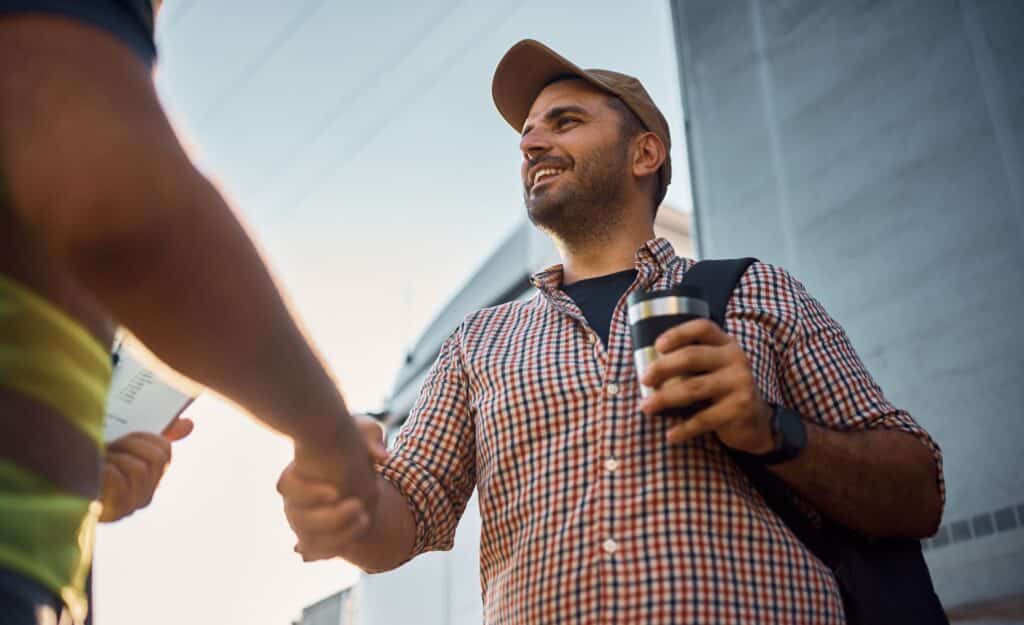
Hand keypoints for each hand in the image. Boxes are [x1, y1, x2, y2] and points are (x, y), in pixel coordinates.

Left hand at [99, 417, 193, 521]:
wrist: (54, 482)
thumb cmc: (89, 459)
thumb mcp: (124, 441)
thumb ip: (158, 433)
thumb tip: (189, 424)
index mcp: (150, 476)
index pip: (164, 451)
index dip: (142, 438)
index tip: (121, 438)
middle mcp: (145, 495)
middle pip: (155, 459)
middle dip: (127, 446)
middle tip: (106, 448)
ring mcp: (131, 506)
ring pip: (139, 469)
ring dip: (114, 459)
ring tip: (96, 462)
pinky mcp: (113, 513)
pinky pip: (119, 480)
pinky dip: (104, 472)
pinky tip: (93, 474)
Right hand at [279, 414, 388, 561]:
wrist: (355, 470)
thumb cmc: (352, 444)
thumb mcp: (362, 431)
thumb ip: (370, 435)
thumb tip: (381, 456)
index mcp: (297, 471)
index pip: (287, 486)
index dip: (308, 493)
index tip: (337, 492)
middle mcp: (293, 499)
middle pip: (298, 519)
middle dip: (331, 519)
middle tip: (360, 505)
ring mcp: (300, 521)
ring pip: (308, 539)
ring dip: (338, 535)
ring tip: (365, 519)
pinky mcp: (312, 537)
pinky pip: (316, 551)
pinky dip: (334, 549)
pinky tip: (355, 537)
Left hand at [638, 319, 774, 453]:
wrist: (756, 422)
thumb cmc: (722, 391)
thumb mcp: (714, 369)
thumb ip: (692, 362)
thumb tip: (647, 369)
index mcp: (726, 344)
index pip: (702, 328)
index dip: (678, 333)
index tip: (657, 346)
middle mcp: (735, 358)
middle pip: (691, 356)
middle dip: (662, 368)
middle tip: (644, 380)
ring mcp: (740, 382)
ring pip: (693, 387)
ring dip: (664, 398)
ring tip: (645, 407)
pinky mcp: (740, 408)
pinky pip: (704, 418)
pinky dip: (684, 428)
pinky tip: (670, 435)